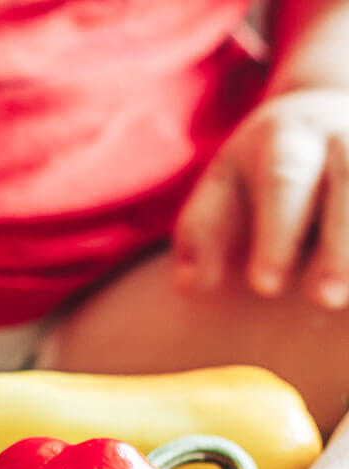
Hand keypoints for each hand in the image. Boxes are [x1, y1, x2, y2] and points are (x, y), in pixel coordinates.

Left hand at [172, 88, 348, 308]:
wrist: (320, 113)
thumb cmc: (258, 170)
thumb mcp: (221, 190)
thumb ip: (202, 235)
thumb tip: (192, 286)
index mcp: (286, 137)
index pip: (283, 181)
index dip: (276, 234)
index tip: (265, 287)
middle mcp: (345, 133)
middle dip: (342, 242)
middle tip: (326, 299)